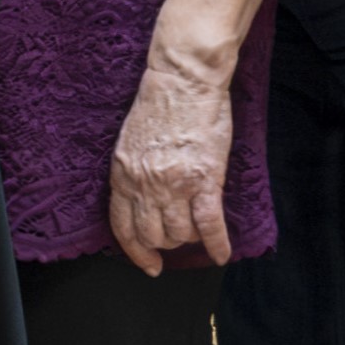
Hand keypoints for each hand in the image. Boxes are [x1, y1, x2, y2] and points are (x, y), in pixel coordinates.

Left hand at [108, 52, 238, 277]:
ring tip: (198, 230)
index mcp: (122, 175)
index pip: (123, 228)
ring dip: (190, 238)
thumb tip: (142, 202)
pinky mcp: (203, 180)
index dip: (136, 252)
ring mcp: (174, 185)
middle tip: (178, 239)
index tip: (148, 264)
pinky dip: (217, 245)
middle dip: (166, 243)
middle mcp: (144, 186)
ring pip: (180, 234)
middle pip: (153, 235)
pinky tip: (221, 255)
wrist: (184, 81)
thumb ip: (133, 174)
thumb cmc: (160, 105)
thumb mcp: (130, 144)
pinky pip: (209, 225)